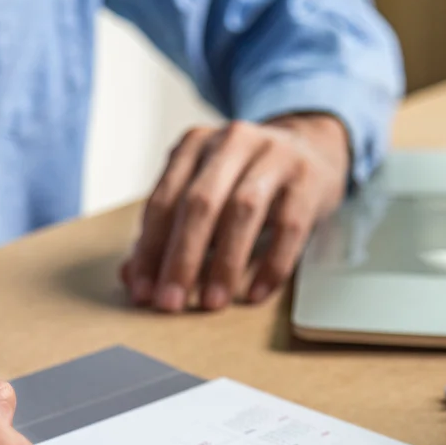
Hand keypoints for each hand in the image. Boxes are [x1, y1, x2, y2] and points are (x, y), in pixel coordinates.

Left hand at [120, 113, 349, 311]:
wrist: (313, 148)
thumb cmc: (247, 179)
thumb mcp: (206, 194)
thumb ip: (169, 231)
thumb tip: (133, 277)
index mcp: (195, 145)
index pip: (164, 201)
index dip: (149, 249)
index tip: (142, 290)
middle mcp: (232, 142)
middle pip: (200, 203)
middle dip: (181, 258)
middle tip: (170, 302)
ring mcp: (274, 156)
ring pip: (241, 211)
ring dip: (224, 263)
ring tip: (212, 302)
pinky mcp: (308, 179)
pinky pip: (288, 226)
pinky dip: (271, 264)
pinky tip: (256, 293)